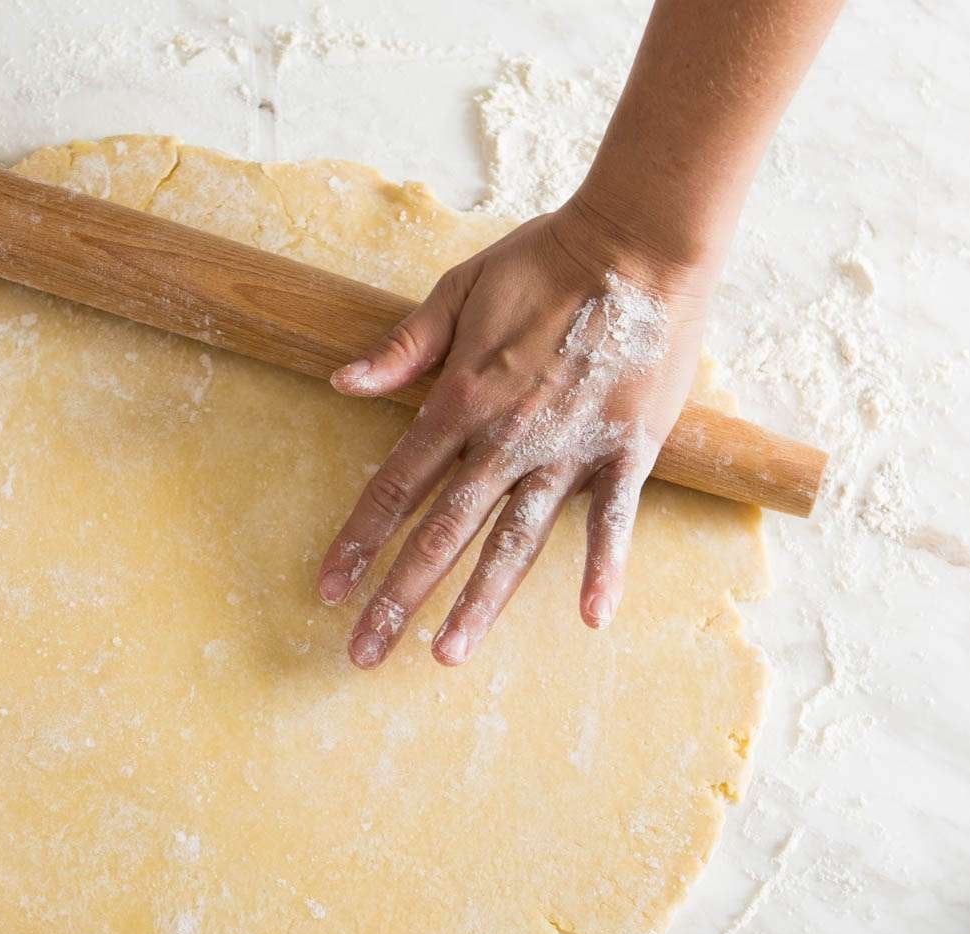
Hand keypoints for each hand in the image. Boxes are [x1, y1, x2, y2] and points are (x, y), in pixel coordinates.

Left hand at [316, 197, 717, 668]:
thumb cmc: (546, 259)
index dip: (357, 541)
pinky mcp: (627, 451)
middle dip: (397, 597)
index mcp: (460, 400)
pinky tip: (591, 618)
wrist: (641, 241)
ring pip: (514, 543)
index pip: (394, 486)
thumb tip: (342, 385)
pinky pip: (611, 521)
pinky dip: (603, 568)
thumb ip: (403, 347)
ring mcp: (569, 451)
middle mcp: (506, 439)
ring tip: (445, 656)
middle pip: (441, 533)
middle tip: (362, 653)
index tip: (328, 589)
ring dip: (478, 604)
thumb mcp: (459, 290)